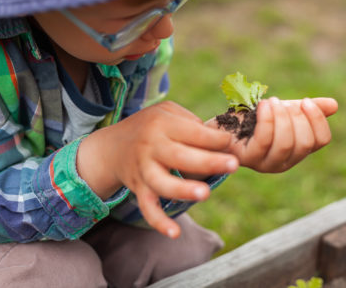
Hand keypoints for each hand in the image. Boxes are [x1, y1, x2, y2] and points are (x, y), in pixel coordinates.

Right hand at [76, 101, 238, 237]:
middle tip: (233, 165)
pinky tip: (174, 233)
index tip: (230, 142)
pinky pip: (148, 207)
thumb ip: (191, 121)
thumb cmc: (149, 127)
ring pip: (163, 183)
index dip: (214, 138)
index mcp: (162, 124)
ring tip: (205, 193)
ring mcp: (144, 169)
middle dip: (208, 161)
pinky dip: (159, 221)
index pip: (193, 132)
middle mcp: (152, 147)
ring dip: (183, 189)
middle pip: (181, 156)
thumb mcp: (166, 112)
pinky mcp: (139, 189)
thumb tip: (220, 139)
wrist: (112, 147)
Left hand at [207, 97, 337, 172]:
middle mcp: (283, 162)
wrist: (218, 125)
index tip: (305, 101)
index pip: (321, 140)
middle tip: (283, 102)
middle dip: (296, 117)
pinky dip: (267, 120)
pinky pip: (264, 141)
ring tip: (271, 101)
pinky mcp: (247, 159)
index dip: (317, 120)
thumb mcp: (281, 110)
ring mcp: (265, 163)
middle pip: (304, 143)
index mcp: (296, 150)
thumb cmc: (251, 118)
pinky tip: (263, 105)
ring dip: (280, 117)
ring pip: (285, 143)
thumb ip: (305, 109)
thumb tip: (334, 105)